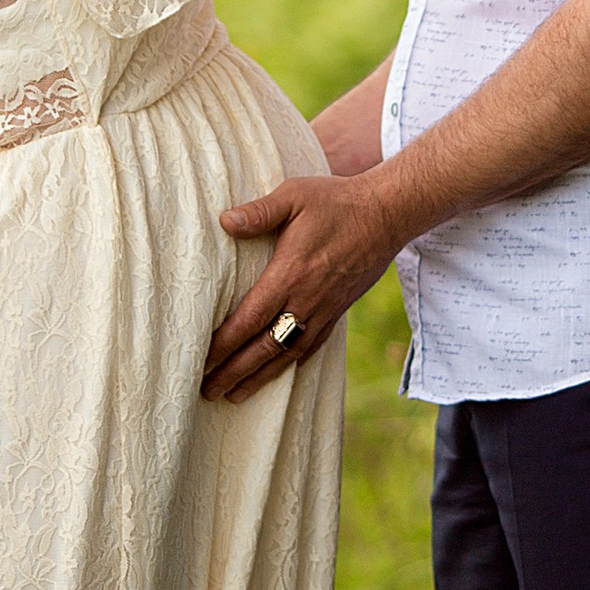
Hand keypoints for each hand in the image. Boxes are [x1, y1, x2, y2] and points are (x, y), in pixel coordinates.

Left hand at [202, 171, 402, 402]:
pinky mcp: (340, 309)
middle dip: (234, 372)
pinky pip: (314, 344)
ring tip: (235, 394)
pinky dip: (294, 362)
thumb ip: (259, 212)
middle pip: (264, 347)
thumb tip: (224, 221)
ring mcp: (325, 309)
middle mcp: (306, 300)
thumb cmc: (337, 201)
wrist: (388, 213)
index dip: (223, 345)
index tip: (201, 361)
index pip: (248, 319)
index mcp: (289, 274)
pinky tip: (281, 371)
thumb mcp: (294, 195)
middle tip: (207, 391)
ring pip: (288, 353)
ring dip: (260, 377)